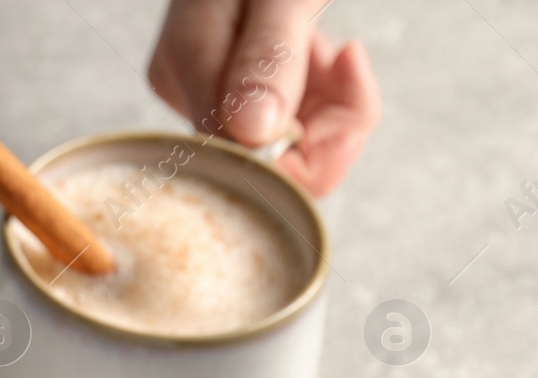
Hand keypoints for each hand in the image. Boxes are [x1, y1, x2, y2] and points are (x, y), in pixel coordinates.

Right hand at [148, 0, 380, 195]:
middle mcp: (186, 89)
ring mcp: (206, 89)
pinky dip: (320, 96)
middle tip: (352, 67)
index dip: (308, 149)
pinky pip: (284, 121)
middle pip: (263, 161)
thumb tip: (253, 134)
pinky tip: (328, 56)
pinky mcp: (230, 86)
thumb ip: (269, 57)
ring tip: (342, 55)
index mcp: (184, 68)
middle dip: (327, 126)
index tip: (349, 84)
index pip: (243, 160)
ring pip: (281, 145)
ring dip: (330, 106)